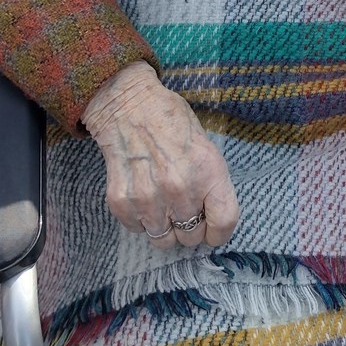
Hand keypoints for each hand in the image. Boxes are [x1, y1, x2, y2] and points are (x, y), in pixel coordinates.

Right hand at [82, 61, 238, 249]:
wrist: (128, 105)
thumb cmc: (171, 120)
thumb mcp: (206, 145)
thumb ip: (211, 182)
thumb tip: (211, 215)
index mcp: (208, 172)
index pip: (224, 222)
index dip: (219, 233)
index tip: (212, 231)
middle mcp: (180, 189)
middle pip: (191, 236)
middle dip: (189, 227)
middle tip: (182, 209)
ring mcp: (149, 198)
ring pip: (163, 240)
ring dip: (164, 227)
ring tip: (161, 203)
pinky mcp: (121, 202)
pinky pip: (137, 229)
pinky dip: (140, 219)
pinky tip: (142, 194)